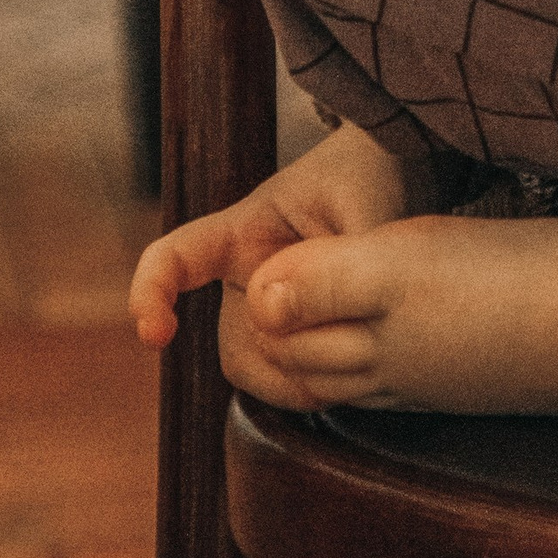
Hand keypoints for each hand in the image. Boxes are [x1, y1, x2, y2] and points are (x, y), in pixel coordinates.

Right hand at [127, 119, 410, 355]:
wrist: (406, 176)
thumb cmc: (374, 171)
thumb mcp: (366, 196)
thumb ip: (350, 251)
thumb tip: (327, 310)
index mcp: (245, 230)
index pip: (175, 258)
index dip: (151, 293)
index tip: (156, 334)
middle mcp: (249, 279)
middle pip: (233, 341)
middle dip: (277, 353)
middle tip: (343, 336)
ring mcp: (273, 315)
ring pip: (262, 370)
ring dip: (303, 375)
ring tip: (361, 352)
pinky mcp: (303, 342)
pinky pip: (294, 383)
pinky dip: (322, 386)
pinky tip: (360, 371)